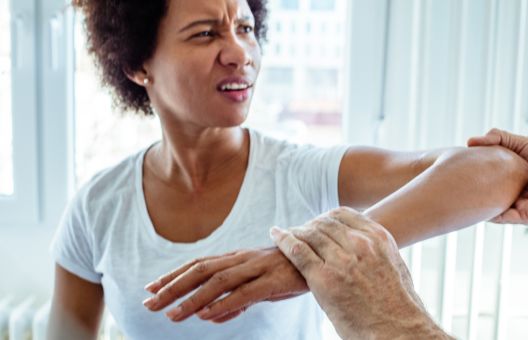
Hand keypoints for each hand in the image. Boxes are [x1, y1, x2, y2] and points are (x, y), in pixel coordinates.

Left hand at [142, 248, 307, 322]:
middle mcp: (242, 259)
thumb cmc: (288, 272)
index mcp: (236, 258)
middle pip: (201, 271)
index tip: (150, 288)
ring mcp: (257, 268)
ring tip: (172, 315)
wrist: (321, 257)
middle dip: (172, 287)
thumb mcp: (257, 288)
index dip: (173, 275)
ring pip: (218, 281)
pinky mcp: (273, 280)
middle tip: (149, 303)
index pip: (198, 264)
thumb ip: (234, 301)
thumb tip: (208, 317)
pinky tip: (206, 315)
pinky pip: (244, 293)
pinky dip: (224, 303)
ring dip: (192, 298)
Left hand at [271, 207, 450, 339]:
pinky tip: (276, 234)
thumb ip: (377, 250)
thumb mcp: (395, 265)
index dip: (325, 217)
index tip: (318, 222)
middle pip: (324, 223)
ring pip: (309, 234)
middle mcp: (359, 244)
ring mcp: (340, 260)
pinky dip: (283, 239)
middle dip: (309, 225)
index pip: (342, 215)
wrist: (397, 330)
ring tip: (285, 233)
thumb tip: (369, 247)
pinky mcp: (323, 278)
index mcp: (377, 237)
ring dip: (295, 231)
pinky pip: (297, 251)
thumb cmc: (397, 304)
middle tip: (299, 230)